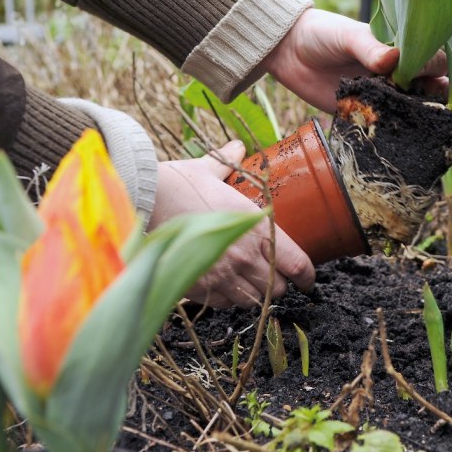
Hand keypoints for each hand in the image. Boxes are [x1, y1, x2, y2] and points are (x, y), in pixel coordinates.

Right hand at [147, 141, 314, 307]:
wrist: (144, 201)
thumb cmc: (179, 184)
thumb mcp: (210, 170)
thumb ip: (229, 162)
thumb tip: (236, 147)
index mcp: (258, 227)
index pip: (297, 263)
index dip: (307, 276)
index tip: (308, 280)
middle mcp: (246, 255)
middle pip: (278, 288)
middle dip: (277, 284)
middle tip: (272, 276)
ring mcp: (223, 275)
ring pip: (253, 300)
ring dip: (254, 293)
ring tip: (247, 281)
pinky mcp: (201, 288)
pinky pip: (226, 304)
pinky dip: (229, 299)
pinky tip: (223, 285)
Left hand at [262, 8, 451, 117]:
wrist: (286, 51)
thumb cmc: (321, 33)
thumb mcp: (346, 34)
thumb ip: (369, 47)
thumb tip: (392, 58)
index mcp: (400, 47)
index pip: (434, 58)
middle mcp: (397, 72)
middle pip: (434, 87)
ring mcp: (382, 94)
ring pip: (416, 110)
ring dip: (435, 122)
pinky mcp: (363, 113)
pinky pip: (388, 126)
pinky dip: (403, 136)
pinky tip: (417, 147)